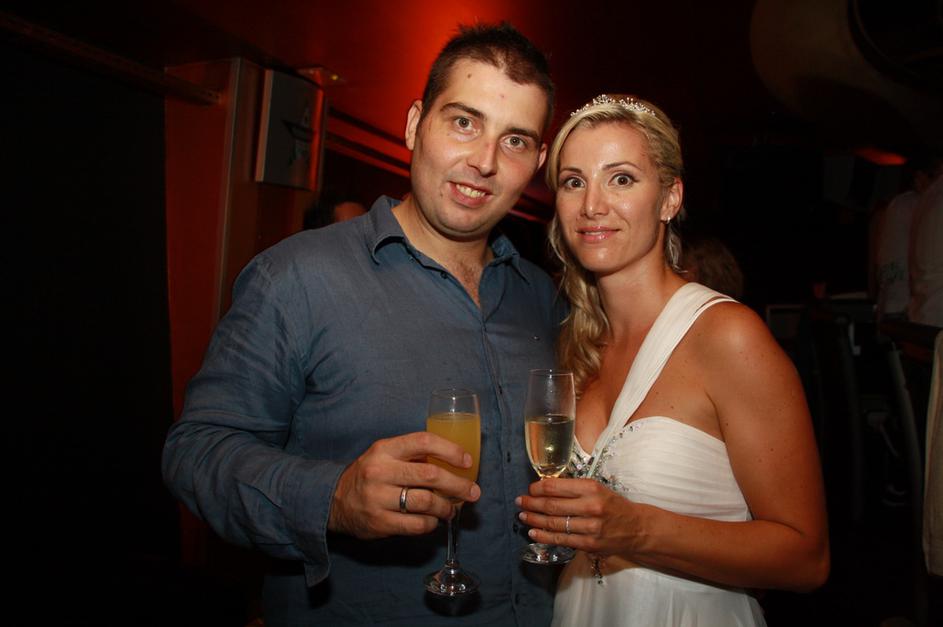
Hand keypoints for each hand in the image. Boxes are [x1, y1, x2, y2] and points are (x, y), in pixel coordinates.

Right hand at [328, 432, 480, 539]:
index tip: (467, 461)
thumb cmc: (370, 475)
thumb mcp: (385, 455)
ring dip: (446, 507)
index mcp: (385, 449)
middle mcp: (380, 471)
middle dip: (458, 484)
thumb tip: (455, 464)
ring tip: (452, 509)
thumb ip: (413, 456)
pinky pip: (416, 525)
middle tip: (473, 492)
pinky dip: (431, 524)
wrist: (335, 501)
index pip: (423, 442)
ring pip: (425, 502)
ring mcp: (378, 498)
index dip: (450, 450)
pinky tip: (433, 521)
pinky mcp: (379, 523)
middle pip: (430, 475)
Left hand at [517, 477, 644, 557]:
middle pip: (552, 505)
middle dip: (531, 503)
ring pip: (554, 523)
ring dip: (534, 519)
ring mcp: (590, 527)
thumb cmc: (613, 505)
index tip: (530, 489)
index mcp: (591, 488)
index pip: (556, 487)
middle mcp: (591, 506)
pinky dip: (544, 536)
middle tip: (520, 501)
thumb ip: (574, 489)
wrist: (637, 528)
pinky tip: (533, 532)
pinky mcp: (589, 544)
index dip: (538, 488)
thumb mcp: (597, 489)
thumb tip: (544, 488)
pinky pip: (561, 539)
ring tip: (522, 516)